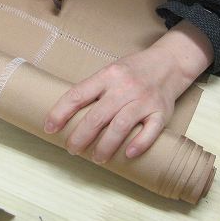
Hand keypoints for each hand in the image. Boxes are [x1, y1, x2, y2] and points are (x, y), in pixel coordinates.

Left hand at [44, 20, 214, 162]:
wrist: (169, 62)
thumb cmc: (134, 70)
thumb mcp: (112, 70)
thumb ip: (95, 89)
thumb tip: (67, 114)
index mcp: (108, 75)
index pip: (78, 94)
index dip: (61, 113)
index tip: (50, 128)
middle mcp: (125, 87)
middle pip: (97, 116)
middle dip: (80, 137)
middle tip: (72, 149)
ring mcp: (144, 100)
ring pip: (120, 126)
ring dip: (105, 146)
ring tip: (96, 158)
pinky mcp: (161, 111)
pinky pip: (150, 131)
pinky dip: (139, 143)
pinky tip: (127, 153)